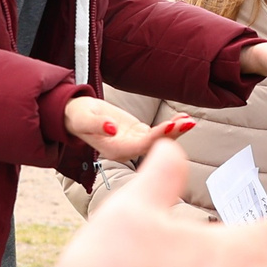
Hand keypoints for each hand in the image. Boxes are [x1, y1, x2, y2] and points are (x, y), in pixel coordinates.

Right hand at [65, 95, 192, 163]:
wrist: (77, 115)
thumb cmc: (78, 117)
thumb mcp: (83, 118)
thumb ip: (97, 125)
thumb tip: (112, 128)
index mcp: (114, 150)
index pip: (139, 146)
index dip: (156, 137)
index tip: (170, 126)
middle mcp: (127, 151)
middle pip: (153, 145)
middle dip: (171, 134)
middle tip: (187, 122)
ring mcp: (134, 144)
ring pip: (159, 140)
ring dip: (175, 131)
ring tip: (189, 120)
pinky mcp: (139, 135)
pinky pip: (158, 133)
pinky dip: (171, 127)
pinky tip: (183, 119)